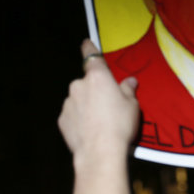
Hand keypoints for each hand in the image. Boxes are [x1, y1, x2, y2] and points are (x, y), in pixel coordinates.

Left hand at [58, 39, 139, 168]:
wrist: (100, 151)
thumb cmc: (120, 124)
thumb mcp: (132, 105)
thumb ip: (128, 89)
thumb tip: (130, 80)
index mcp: (97, 77)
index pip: (91, 56)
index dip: (89, 48)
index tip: (86, 43)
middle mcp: (78, 86)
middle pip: (86, 84)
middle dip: (94, 91)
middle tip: (107, 106)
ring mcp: (67, 103)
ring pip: (78, 100)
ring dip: (86, 106)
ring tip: (99, 123)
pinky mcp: (62, 120)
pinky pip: (72, 115)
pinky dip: (78, 120)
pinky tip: (89, 131)